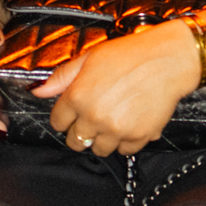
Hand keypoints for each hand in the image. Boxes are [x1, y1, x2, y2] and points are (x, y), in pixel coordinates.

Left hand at [34, 20, 202, 156]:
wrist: (167, 60)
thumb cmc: (130, 55)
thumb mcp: (89, 58)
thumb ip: (62, 77)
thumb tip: (38, 91)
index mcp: (78, 97)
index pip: (57, 122)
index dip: (64, 116)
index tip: (73, 112)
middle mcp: (94, 116)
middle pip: (75, 142)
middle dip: (80, 131)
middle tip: (93, 117)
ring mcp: (116, 129)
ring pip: (99, 149)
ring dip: (103, 138)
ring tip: (113, 119)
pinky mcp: (137, 137)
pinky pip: (124, 150)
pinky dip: (125, 140)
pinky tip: (130, 122)